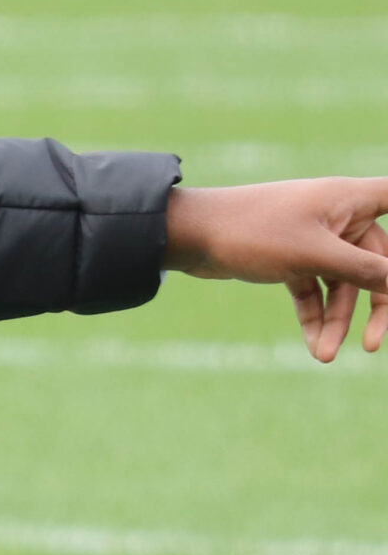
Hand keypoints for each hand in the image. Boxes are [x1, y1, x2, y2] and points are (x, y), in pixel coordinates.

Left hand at [163, 179, 387, 361]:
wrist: (186, 236)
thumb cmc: (252, 231)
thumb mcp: (316, 255)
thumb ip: (369, 271)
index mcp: (350, 199)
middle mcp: (337, 214)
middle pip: (380, 260)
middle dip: (378, 303)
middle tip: (374, 345)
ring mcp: (314, 237)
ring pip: (345, 282)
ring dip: (340, 319)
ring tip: (327, 355)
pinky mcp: (290, 257)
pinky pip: (315, 290)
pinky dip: (316, 317)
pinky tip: (315, 346)